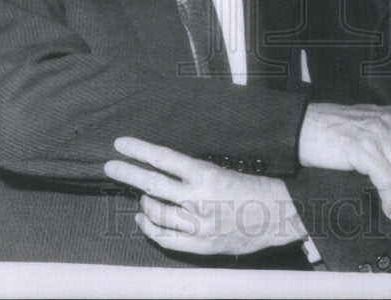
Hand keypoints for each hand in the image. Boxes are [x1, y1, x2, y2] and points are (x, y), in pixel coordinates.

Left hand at [104, 137, 306, 255]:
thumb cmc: (257, 188)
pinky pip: (165, 238)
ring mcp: (198, 225)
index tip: (121, 144)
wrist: (280, 217)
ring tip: (137, 193)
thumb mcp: (227, 169)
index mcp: (207, 174)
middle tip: (111, 166)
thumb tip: (165, 166)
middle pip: (151, 184)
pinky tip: (143, 219)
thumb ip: (196, 172)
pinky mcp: (200, 245)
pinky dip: (149, 227)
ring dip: (142, 201)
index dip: (139, 150)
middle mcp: (198, 200)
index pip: (163, 158)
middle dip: (127, 173)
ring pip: (155, 212)